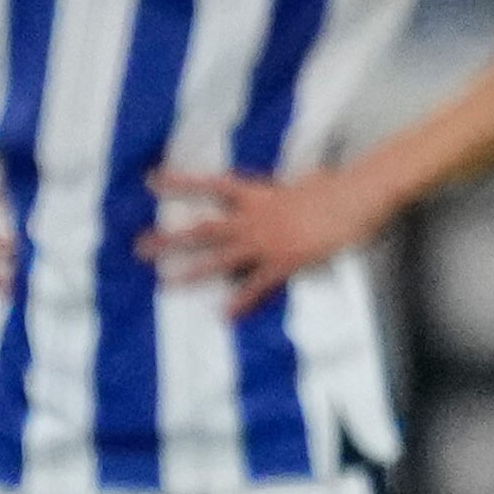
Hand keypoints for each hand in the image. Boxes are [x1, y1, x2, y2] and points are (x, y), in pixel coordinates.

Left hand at [146, 164, 385, 315]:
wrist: (355, 198)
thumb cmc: (338, 186)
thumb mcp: (313, 179)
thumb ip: (303, 183)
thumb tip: (314, 177)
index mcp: (258, 194)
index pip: (210, 185)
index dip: (180, 183)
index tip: (151, 181)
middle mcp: (253, 219)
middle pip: (203, 229)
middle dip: (170, 239)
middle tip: (139, 247)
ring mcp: (266, 242)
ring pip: (220, 260)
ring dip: (191, 271)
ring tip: (164, 282)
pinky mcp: (284, 262)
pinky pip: (256, 286)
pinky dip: (241, 302)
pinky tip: (225, 316)